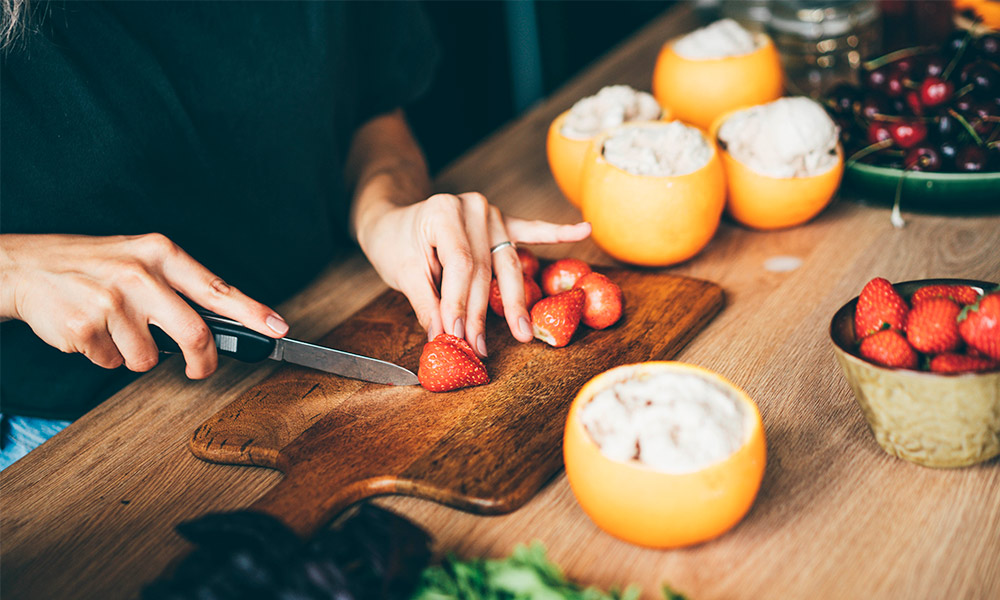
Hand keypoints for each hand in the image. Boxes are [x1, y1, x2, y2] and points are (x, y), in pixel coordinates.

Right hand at [0, 233, 288, 377]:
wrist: (28, 267)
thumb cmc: (94, 266)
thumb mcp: (140, 259)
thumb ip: (179, 288)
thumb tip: (223, 326)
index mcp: (159, 253)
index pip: (216, 287)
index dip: (252, 312)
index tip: (278, 329)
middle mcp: (139, 274)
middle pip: (194, 333)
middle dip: (203, 360)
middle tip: (201, 368)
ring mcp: (111, 301)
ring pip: (149, 358)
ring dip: (137, 356)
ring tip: (116, 330)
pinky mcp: (86, 326)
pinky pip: (113, 363)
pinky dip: (106, 357)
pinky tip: (92, 332)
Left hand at [356, 192, 590, 355]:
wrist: (394, 220)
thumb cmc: (396, 243)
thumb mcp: (403, 271)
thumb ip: (427, 303)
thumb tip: (445, 337)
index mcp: (445, 211)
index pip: (460, 264)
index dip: (460, 302)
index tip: (458, 335)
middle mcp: (474, 208)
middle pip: (486, 268)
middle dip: (483, 312)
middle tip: (481, 348)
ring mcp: (492, 213)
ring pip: (508, 262)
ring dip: (516, 301)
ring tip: (524, 332)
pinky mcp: (502, 222)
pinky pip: (531, 230)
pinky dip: (557, 232)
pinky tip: (582, 231)